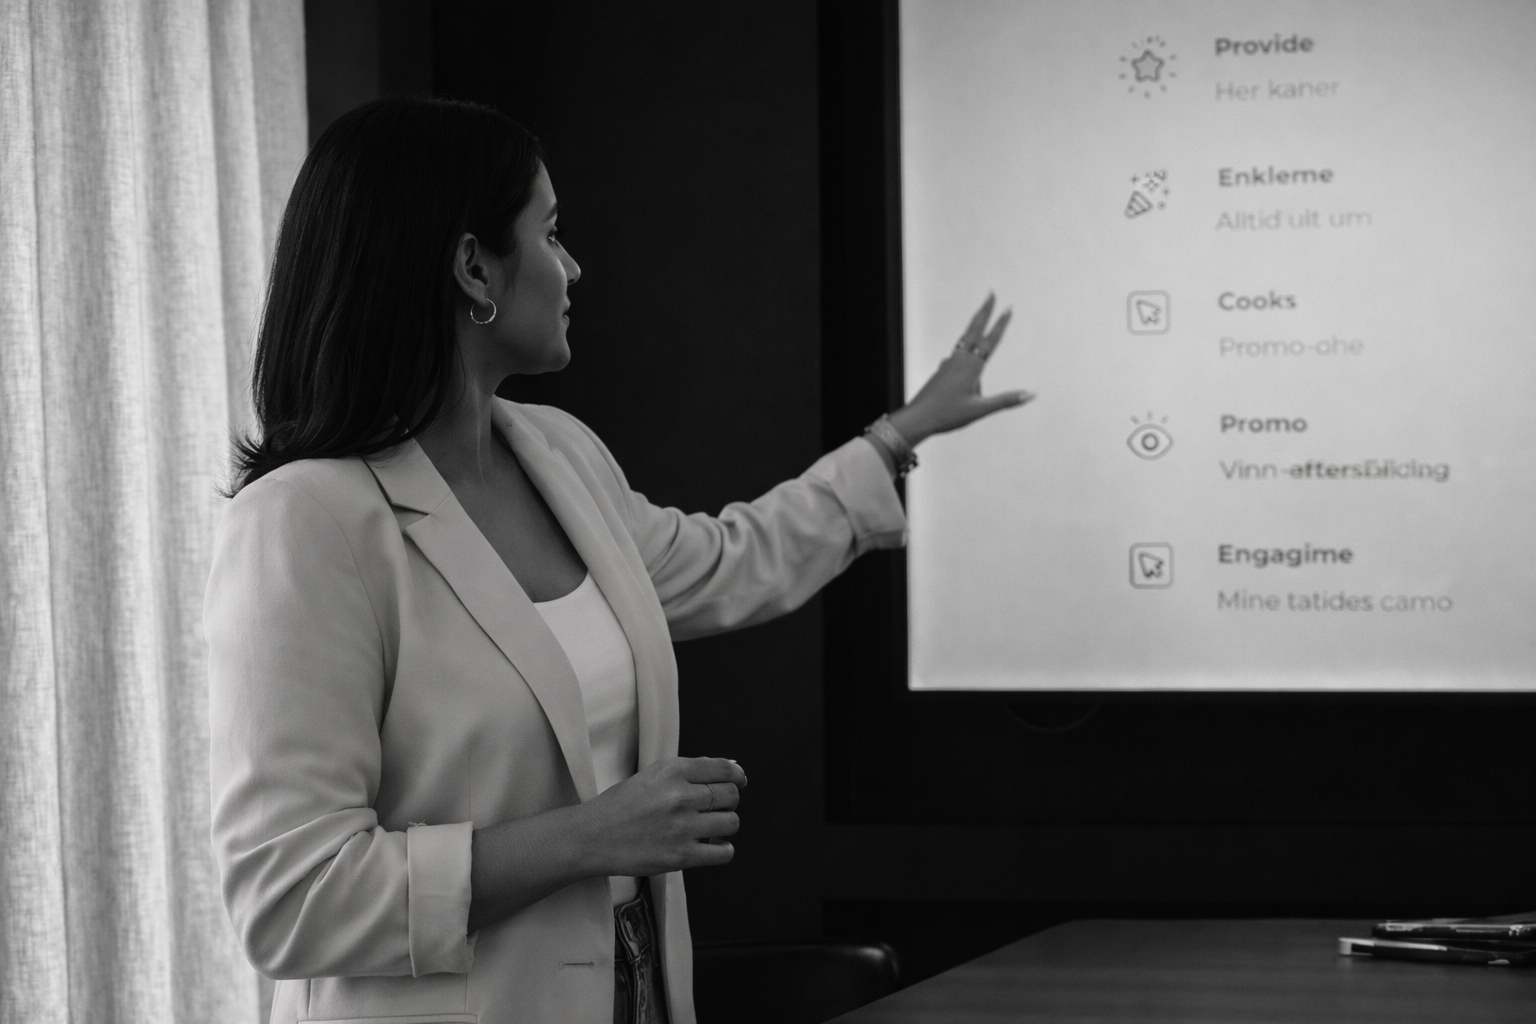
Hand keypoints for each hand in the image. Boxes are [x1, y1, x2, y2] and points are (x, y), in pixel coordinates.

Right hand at [575, 756, 746, 876]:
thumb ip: (690, 771)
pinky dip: (722, 850)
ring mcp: (683, 827)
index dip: (736, 776)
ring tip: (708, 827)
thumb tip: (732, 769)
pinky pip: (724, 852)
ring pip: (732, 823)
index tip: (738, 781)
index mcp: (672, 770)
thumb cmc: (620, 805)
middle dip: (728, 801)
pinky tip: (709, 846)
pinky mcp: (682, 856)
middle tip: (715, 808)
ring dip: (725, 825)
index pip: (724, 769)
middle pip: (731, 795)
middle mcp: (680, 796)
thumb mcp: (652, 775)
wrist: (592, 837)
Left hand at [887, 292, 1033, 446]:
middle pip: (974, 329)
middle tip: (991, 293)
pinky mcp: (942, 371)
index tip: (1009, 308)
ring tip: (980, 322)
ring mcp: (948, 364)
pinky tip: (962, 367)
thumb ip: (1006, 401)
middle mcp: (959, 360)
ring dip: (974, 328)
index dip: (1001, 324)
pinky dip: (965, 354)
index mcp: (970, 366)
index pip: (990, 341)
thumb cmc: (947, 415)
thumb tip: (1031, 395)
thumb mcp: (980, 410)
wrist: (917, 418)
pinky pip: (957, 358)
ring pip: (965, 341)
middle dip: (984, 310)